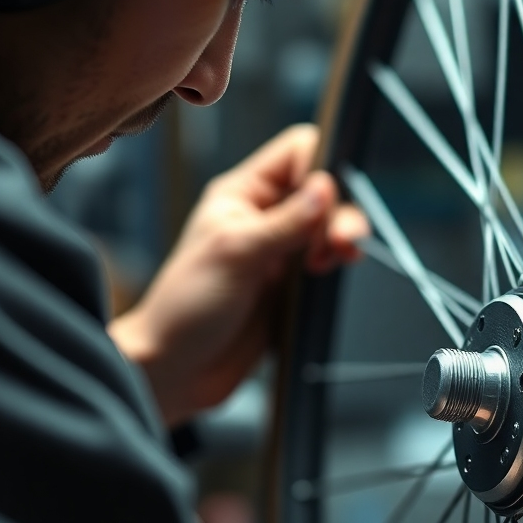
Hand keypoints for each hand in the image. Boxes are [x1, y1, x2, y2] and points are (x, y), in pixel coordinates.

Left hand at [109, 124, 367, 425]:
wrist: (178, 369)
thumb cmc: (186, 308)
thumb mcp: (237, 254)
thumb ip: (286, 222)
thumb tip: (326, 188)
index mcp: (242, 194)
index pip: (296, 152)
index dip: (320, 166)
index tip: (325, 199)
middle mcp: (264, 216)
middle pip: (323, 189)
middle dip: (339, 210)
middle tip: (339, 241)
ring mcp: (282, 250)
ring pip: (331, 225)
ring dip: (343, 235)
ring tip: (340, 256)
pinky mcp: (294, 283)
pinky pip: (330, 259)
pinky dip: (341, 260)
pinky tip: (334, 270)